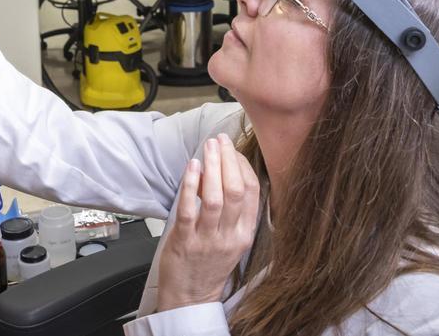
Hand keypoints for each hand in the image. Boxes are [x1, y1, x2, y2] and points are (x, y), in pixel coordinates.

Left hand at [157, 134, 259, 311]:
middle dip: (228, 160)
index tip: (233, 149)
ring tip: (208, 148)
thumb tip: (227, 170)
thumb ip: (235, 210)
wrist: (191, 296)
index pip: (253, 191)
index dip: (243, 166)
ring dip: (212, 168)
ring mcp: (208, 239)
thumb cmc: (210, 263)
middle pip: (236, 190)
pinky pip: (189, 209)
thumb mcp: (233, 239)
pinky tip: (192, 167)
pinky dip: (191, 185)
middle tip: (220, 141)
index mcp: (245, 232)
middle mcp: (230, 235)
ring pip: (215, 197)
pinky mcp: (186, 242)